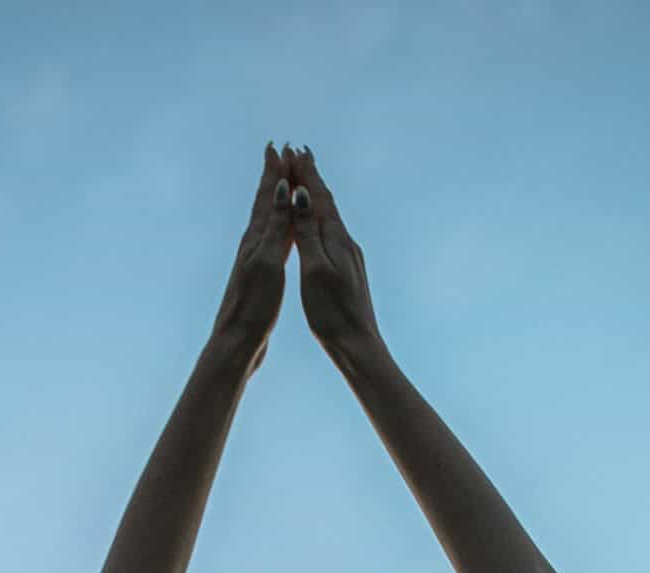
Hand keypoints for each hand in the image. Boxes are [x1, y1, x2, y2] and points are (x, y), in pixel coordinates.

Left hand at [210, 142, 294, 376]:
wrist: (238, 341)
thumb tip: (280, 188)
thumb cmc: (254, 306)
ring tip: (282, 184)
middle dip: (272, 178)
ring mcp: (255, 261)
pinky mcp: (260, 278)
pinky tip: (282, 232)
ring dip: (276, 201)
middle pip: (265, 204)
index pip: (267, 197)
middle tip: (278, 153)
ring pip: (268, 221)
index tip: (278, 147)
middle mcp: (252, 246)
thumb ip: (275, 226)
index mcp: (256, 239)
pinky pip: (272, 243)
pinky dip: (279, 229)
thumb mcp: (268, 262)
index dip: (273, 172)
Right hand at [286, 147, 381, 354]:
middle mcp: (346, 243)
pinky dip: (320, 220)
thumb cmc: (333, 313)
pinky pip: (331, 235)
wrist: (358, 345)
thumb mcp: (315, 270)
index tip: (292, 150)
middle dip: (310, 178)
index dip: (305, 173)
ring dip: (315, 197)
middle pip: (325, 202)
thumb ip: (308, 232)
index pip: (318, 197)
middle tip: (298, 153)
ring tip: (306, 180)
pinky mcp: (348, 271)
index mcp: (336, 240)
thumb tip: (301, 196)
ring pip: (329, 217)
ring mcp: (349, 257)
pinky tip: (319, 225)